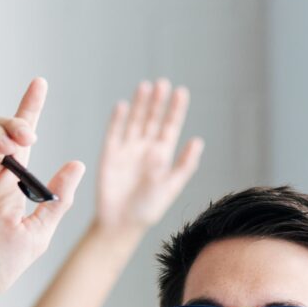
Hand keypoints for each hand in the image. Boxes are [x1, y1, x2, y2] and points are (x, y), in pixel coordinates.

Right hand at [93, 79, 203, 234]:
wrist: (121, 223)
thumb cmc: (149, 208)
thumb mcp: (172, 186)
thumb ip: (184, 164)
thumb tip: (197, 141)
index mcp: (162, 154)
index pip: (170, 127)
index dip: (176, 110)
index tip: (181, 92)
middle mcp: (145, 148)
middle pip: (152, 119)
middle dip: (157, 102)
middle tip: (162, 83)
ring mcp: (127, 150)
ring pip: (134, 121)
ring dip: (139, 104)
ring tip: (145, 86)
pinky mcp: (109, 155)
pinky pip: (114, 133)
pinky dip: (117, 119)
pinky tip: (122, 105)